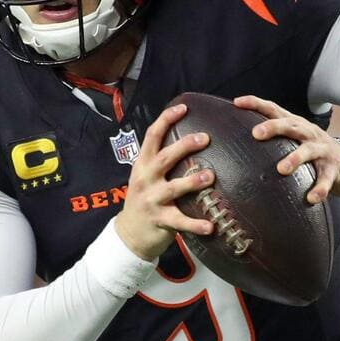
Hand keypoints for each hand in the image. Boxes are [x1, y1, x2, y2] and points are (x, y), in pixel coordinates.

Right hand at [114, 103, 214, 260]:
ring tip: (210, 176)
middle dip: (184, 146)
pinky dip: (195, 224)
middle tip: (205, 137)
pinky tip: (210, 226)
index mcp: (143, 164)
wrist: (129, 233)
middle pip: (164, 158)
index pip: (153, 135)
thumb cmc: (144, 198)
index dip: (166, 119)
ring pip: (173, 188)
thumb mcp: (146, 175)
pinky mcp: (160, 220)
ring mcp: (152, 200)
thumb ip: (162, 159)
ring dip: (192, 181)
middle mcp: (146, 179)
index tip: (183, 107)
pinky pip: (180, 222)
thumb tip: (190, 137)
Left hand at [233, 95, 339, 203]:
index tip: (238, 102)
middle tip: (256, 134)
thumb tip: (234, 145)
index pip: (274, 110)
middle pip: (291, 125)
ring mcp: (322, 150)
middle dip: (274, 127)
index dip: (256, 104)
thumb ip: (272, 140)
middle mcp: (308, 134)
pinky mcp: (334, 169)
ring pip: (309, 150)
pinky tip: (311, 198)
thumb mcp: (293, 140)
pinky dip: (320, 188)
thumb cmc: (311, 152)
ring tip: (282, 169)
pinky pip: (326, 179)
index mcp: (295, 125)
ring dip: (295, 158)